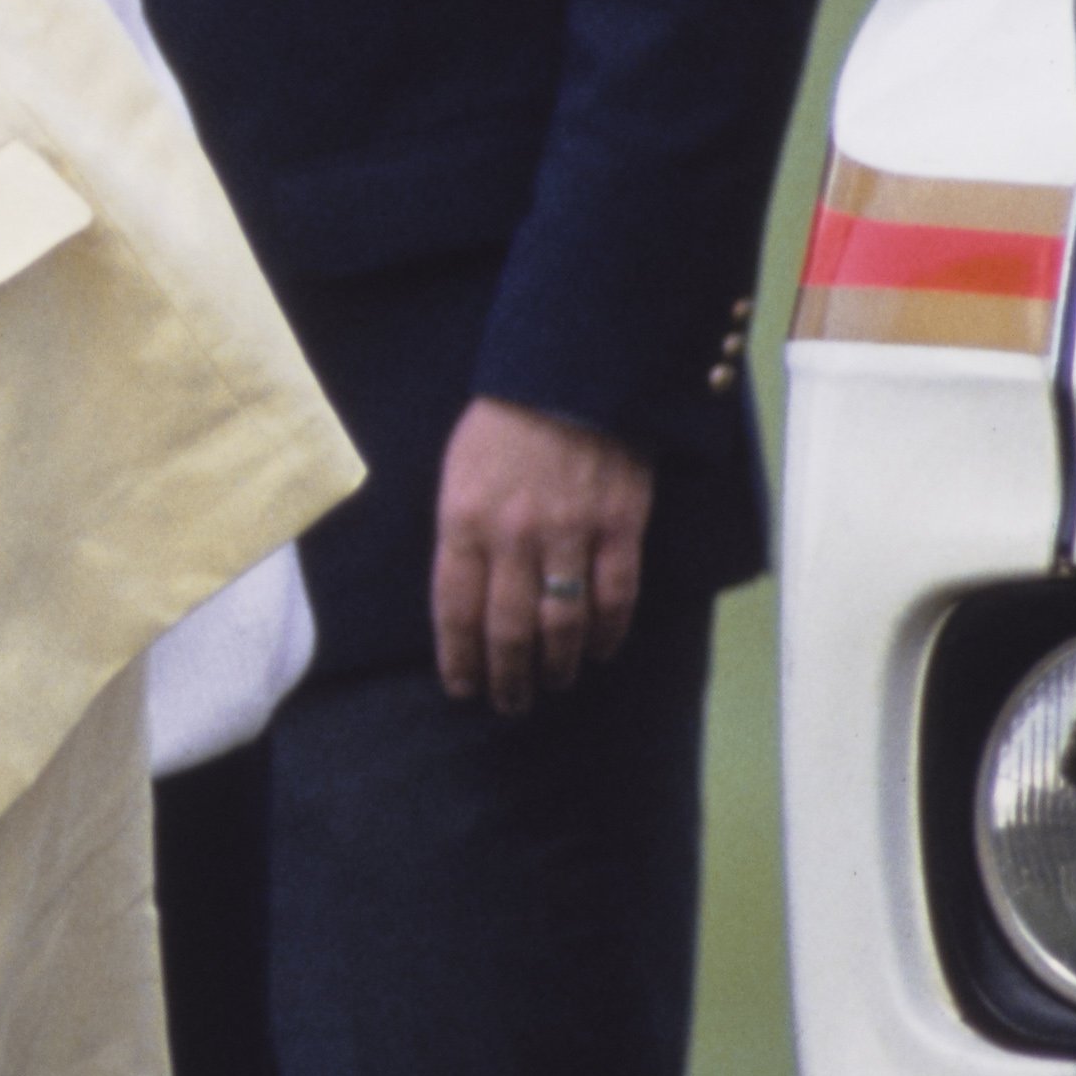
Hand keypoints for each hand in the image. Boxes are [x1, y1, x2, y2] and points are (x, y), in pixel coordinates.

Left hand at [431, 398, 652, 712]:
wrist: (572, 371)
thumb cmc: (505, 422)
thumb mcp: (458, 472)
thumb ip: (459, 534)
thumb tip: (464, 598)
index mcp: (463, 519)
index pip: (455, 609)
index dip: (460, 658)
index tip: (463, 688)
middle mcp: (513, 535)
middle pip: (509, 629)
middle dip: (508, 677)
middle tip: (511, 703)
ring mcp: (570, 533)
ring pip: (563, 623)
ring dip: (558, 664)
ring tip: (553, 683)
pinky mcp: (621, 526)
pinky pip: (615, 597)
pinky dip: (608, 633)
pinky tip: (601, 652)